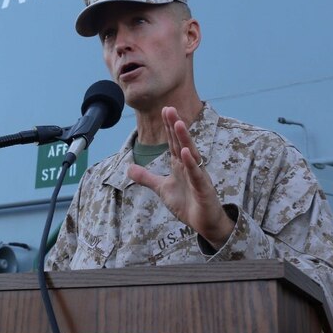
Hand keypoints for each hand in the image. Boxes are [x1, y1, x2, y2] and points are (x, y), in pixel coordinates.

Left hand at [127, 106, 233, 248]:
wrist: (204, 223)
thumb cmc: (187, 203)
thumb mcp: (162, 188)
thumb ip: (146, 177)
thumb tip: (128, 168)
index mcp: (180, 164)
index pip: (173, 142)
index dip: (169, 127)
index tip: (165, 109)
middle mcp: (190, 166)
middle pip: (182, 142)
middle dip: (175, 126)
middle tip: (169, 108)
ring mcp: (198, 176)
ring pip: (191, 154)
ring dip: (185, 139)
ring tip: (178, 123)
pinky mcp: (203, 188)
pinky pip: (196, 174)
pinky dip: (191, 164)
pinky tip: (186, 152)